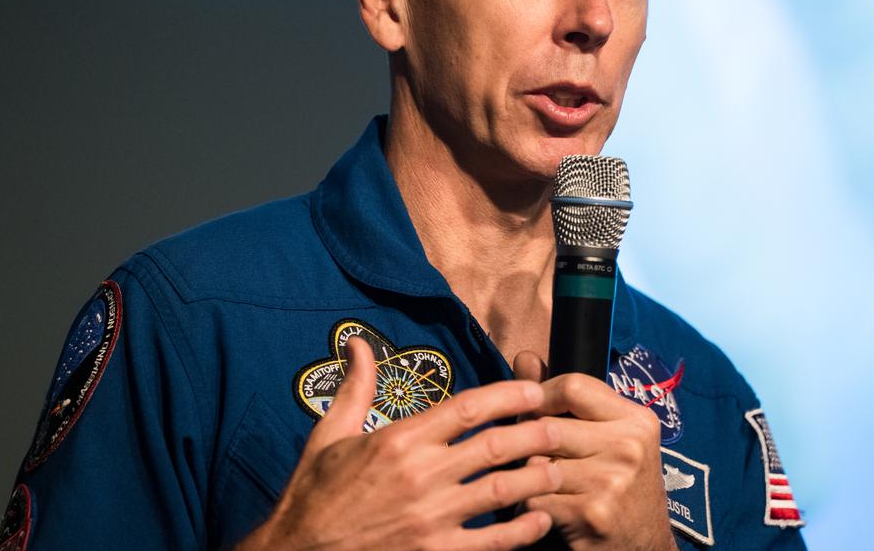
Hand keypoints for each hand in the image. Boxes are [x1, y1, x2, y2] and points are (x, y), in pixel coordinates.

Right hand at [236, 337, 563, 550]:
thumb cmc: (314, 496)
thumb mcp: (329, 435)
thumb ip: (355, 387)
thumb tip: (359, 343)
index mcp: (399, 440)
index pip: (468, 408)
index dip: (508, 395)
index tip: (534, 389)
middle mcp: (421, 475)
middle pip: (495, 445)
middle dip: (535, 432)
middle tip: (560, 425)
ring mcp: (431, 518)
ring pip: (501, 490)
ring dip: (537, 477)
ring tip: (559, 469)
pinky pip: (491, 542)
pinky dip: (521, 532)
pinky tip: (539, 521)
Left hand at [514, 352, 677, 550]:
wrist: (645, 547)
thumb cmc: (620, 486)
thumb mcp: (609, 436)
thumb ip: (566, 397)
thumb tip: (524, 357)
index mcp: (636, 420)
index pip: (573, 385)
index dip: (541, 395)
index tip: (533, 411)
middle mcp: (628, 447)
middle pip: (548, 426)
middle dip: (527, 440)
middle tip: (524, 452)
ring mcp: (612, 481)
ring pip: (537, 462)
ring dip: (525, 474)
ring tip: (535, 481)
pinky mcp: (592, 514)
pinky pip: (536, 498)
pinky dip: (529, 505)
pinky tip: (542, 508)